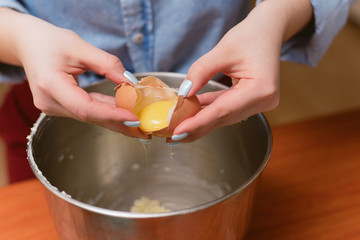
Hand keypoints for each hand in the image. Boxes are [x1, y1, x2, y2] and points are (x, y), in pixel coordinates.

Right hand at [3, 9, 147, 138]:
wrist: (29, 45)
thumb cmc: (50, 42)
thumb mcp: (80, 46)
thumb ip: (106, 63)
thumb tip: (130, 81)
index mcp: (50, 85)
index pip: (85, 107)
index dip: (111, 115)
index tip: (134, 118)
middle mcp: (49, 102)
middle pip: (90, 117)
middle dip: (119, 124)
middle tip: (144, 131)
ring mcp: (53, 107)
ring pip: (90, 117)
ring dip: (115, 120)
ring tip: (140, 126)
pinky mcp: (59, 107)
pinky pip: (87, 112)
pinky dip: (106, 113)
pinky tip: (124, 115)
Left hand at [169, 0, 312, 142]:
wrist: (268, 31)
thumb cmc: (250, 36)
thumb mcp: (222, 50)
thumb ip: (201, 71)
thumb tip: (184, 93)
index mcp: (261, 89)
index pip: (223, 110)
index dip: (198, 122)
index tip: (178, 132)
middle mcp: (263, 101)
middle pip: (223, 118)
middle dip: (197, 127)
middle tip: (173, 136)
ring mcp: (260, 103)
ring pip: (224, 116)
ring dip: (201, 120)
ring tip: (178, 126)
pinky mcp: (253, 101)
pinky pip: (226, 108)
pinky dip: (209, 110)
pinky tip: (192, 113)